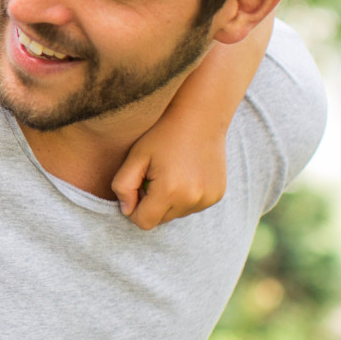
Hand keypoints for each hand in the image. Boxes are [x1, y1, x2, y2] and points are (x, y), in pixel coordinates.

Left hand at [113, 121, 227, 230]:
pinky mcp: (217, 195)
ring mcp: (208, 199)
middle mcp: (193, 199)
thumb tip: (127, 210)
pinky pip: (192, 207)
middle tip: (152, 177)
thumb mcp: (135, 156)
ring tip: (170, 173)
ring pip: (176, 214)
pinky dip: (185, 197)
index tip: (136, 189)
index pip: (144, 222)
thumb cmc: (162, 134)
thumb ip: (122, 186)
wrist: (200, 117)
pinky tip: (185, 174)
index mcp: (170, 190)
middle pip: (160, 220)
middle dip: (151, 205)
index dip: (134, 209)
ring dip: (169, 201)